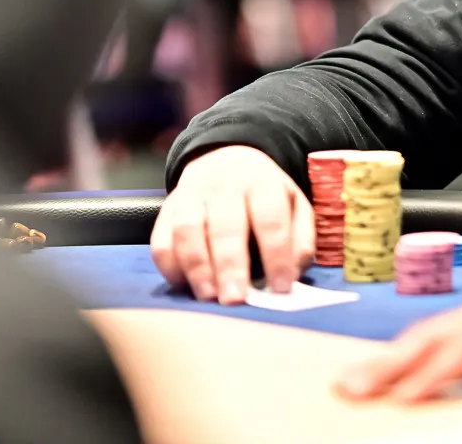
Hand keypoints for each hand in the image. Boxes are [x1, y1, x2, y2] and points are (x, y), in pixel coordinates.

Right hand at [150, 146, 314, 303]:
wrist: (226, 162)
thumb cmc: (264, 197)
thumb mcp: (294, 205)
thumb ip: (300, 238)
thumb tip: (294, 271)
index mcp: (263, 183)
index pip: (270, 219)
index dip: (277, 255)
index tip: (280, 288)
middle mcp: (224, 186)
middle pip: (225, 225)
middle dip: (230, 265)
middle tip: (235, 299)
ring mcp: (191, 195)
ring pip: (188, 229)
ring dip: (197, 266)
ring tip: (208, 296)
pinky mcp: (167, 209)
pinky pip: (161, 238)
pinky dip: (169, 265)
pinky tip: (184, 285)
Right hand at [335, 281, 461, 401]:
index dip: (435, 373)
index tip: (404, 398)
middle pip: (432, 337)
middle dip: (390, 363)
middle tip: (351, 386)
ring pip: (427, 333)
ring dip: (389, 357)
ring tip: (353, 381)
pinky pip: (437, 334)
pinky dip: (407, 350)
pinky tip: (388, 368)